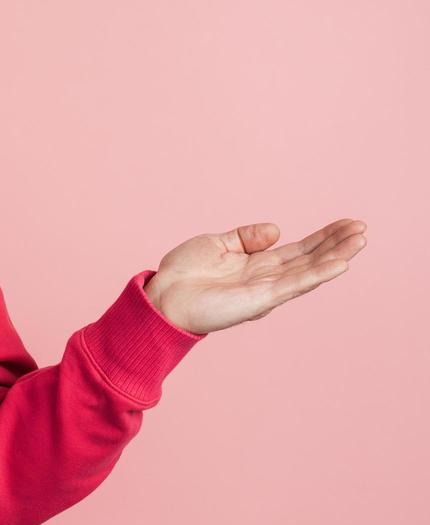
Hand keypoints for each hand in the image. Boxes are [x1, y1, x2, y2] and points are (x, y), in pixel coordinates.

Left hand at [141, 218, 366, 334]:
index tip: (347, 224)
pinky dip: (317, 274)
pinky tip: (338, 264)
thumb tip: (277, 229)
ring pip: (309, 271)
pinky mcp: (260, 300)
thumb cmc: (184, 273)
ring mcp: (266, 290)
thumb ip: (247, 236)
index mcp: (258, 264)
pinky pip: (294, 285)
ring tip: (360, 241)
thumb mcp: (217, 243)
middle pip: (310, 259)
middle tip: (362, 229)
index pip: (298, 250)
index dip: (323, 237)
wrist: (162, 296)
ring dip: (336, 256)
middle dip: (337, 244)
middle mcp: (267, 278)